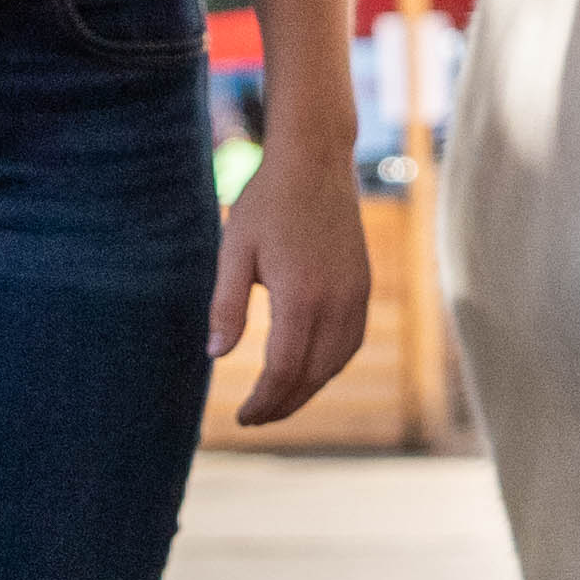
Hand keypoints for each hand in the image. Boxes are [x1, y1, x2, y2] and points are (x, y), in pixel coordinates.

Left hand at [213, 132, 379, 423]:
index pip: (283, 370)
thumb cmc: (268, 202)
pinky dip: (331, 365)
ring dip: (309, 389)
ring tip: (279, 401)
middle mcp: (336, 302)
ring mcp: (356, 294)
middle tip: (255, 418)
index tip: (241, 417)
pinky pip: (351, 341)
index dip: (262, 402)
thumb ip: (226, 306)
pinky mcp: (363, 285)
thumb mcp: (234, 251)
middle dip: (283, 404)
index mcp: (300, 297)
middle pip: (312, 375)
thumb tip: (215, 355)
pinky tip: (310, 369)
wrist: (316, 161)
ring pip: (336, 363)